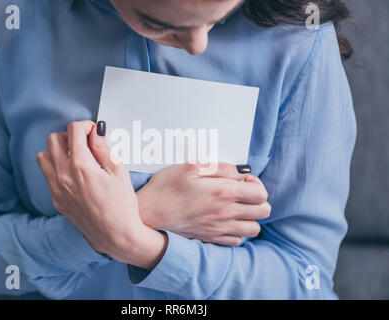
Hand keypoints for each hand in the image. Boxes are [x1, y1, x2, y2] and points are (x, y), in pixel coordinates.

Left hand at [37, 120, 166, 269]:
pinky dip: (57, 168)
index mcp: (81, 166)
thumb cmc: (122, 204)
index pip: (74, 131)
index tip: (94, 131)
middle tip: (85, 143)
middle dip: (70, 136)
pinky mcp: (56, 200)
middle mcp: (63, 176)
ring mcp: (57, 189)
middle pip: (53, 139)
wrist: (116, 235)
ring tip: (76, 157)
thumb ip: (103, 148)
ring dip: (58, 151)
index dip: (86, 126)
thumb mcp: (119, 171)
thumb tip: (95, 131)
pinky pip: (48, 175)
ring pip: (44, 156)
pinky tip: (75, 175)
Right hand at [137, 162, 270, 245]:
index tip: (241, 179)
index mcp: (223, 192)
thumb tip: (239, 170)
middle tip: (241, 192)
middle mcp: (226, 213)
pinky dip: (237, 231)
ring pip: (254, 228)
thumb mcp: (189, 167)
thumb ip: (219, 167)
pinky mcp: (211, 239)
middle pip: (263, 211)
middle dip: (257, 199)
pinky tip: (225, 221)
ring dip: (250, 216)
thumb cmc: (165, 188)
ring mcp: (219, 229)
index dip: (255, 182)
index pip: (261, 192)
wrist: (147, 216)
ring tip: (236, 207)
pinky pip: (237, 240)